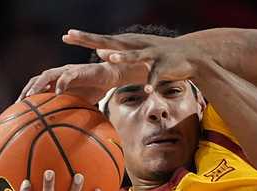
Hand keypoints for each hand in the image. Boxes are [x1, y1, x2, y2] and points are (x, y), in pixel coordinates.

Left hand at [17, 62, 149, 103]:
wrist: (111, 76)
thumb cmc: (96, 89)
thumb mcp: (81, 102)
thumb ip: (71, 111)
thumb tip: (67, 132)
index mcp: (57, 82)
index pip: (37, 86)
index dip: (26, 96)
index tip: (17, 110)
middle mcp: (59, 75)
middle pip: (36, 79)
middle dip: (27, 90)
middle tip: (19, 104)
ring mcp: (67, 71)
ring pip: (47, 75)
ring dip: (38, 85)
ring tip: (32, 95)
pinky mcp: (78, 70)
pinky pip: (66, 76)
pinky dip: (60, 83)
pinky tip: (57, 93)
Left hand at [62, 29, 207, 89]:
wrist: (191, 55)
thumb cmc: (160, 55)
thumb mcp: (137, 53)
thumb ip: (117, 53)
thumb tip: (98, 52)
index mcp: (129, 45)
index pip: (102, 40)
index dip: (84, 38)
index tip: (66, 35)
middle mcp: (137, 46)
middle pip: (111, 43)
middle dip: (93, 39)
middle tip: (75, 35)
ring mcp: (151, 54)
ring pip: (134, 56)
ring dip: (122, 57)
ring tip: (110, 58)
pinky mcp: (164, 66)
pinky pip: (155, 76)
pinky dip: (151, 83)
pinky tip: (147, 91)